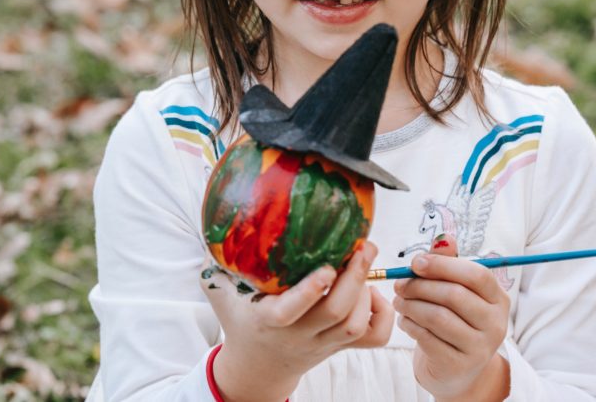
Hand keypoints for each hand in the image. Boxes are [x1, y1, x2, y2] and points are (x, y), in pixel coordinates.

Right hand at [200, 241, 392, 401]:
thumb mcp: (221, 294)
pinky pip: (373, 338)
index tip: (325, 267)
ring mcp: (323, 343)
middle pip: (335, 314)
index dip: (309, 291)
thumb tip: (214, 228)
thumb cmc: (240, 321)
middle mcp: (299, 334)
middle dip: (354, 277)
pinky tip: (372, 291)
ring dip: (366, 292)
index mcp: (268, 320)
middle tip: (363, 245)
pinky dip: (381, 313)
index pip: (290, 312)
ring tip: (365, 260)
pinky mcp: (340, 347)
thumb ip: (215, 265)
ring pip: (354, 325)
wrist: (257, 368)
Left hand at [393, 235, 510, 401]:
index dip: (443, 265)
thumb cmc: (455, 319)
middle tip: (399, 284)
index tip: (416, 262)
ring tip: (398, 301)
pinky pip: (428, 338)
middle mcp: (495, 323)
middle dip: (420, 286)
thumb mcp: (455, 290)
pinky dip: (410, 325)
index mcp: (497, 298)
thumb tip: (443, 238)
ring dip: (411, 305)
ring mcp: (480, 347)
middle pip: (454, 295)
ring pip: (438, 317)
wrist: (457, 369)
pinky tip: (404, 319)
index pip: (476, 275)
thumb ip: (449, 263)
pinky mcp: (459, 365)